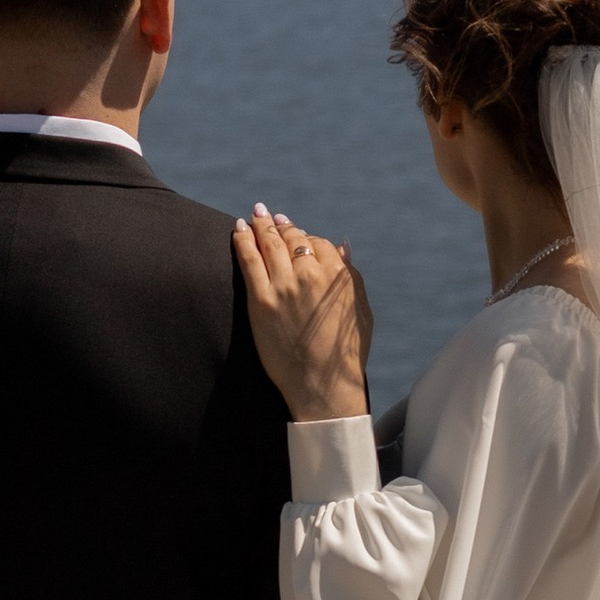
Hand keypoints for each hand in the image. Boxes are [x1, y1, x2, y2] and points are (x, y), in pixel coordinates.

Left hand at [233, 208, 372, 421]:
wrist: (322, 384)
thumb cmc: (345, 353)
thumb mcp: (361, 310)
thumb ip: (351, 276)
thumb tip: (341, 247)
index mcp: (338, 274)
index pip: (317, 243)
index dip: (305, 238)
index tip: (295, 235)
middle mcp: (311, 274)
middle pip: (291, 238)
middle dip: (280, 226)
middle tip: (269, 217)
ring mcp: (284, 286)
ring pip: (268, 244)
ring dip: (259, 225)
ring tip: (254, 215)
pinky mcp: (262, 300)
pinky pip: (249, 260)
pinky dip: (242, 240)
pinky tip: (237, 230)